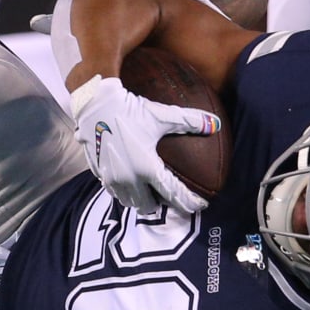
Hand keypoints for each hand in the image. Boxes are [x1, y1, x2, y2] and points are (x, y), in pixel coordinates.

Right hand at [69, 74, 214, 214]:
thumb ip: (190, 121)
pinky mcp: (98, 171)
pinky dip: (123, 190)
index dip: (189, 202)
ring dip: (140, 199)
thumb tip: (215, 124)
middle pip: (148, 206)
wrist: (94, 103)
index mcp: (146, 167)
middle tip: (170, 195)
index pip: (173, 194)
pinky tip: (128, 178)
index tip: (200, 205)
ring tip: (149, 190)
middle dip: (161, 204)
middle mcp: (128, 178)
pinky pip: (113, 190)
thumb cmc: (129, 109)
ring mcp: (111, 176)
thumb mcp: (161, 115)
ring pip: (128, 201)